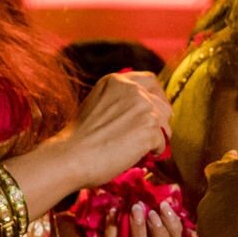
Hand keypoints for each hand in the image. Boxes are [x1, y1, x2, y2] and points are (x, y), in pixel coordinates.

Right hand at [52, 72, 171, 191]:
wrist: (72, 155)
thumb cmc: (81, 137)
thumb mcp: (98, 104)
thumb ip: (120, 101)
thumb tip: (143, 111)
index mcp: (117, 81)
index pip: (151, 81)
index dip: (158, 96)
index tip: (159, 109)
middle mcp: (133, 89)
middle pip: (163, 105)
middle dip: (161, 122)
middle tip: (153, 136)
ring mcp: (143, 108)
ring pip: (165, 124)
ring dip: (157, 138)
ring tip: (138, 148)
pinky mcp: (149, 128)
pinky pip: (162, 143)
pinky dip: (153, 152)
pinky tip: (135, 155)